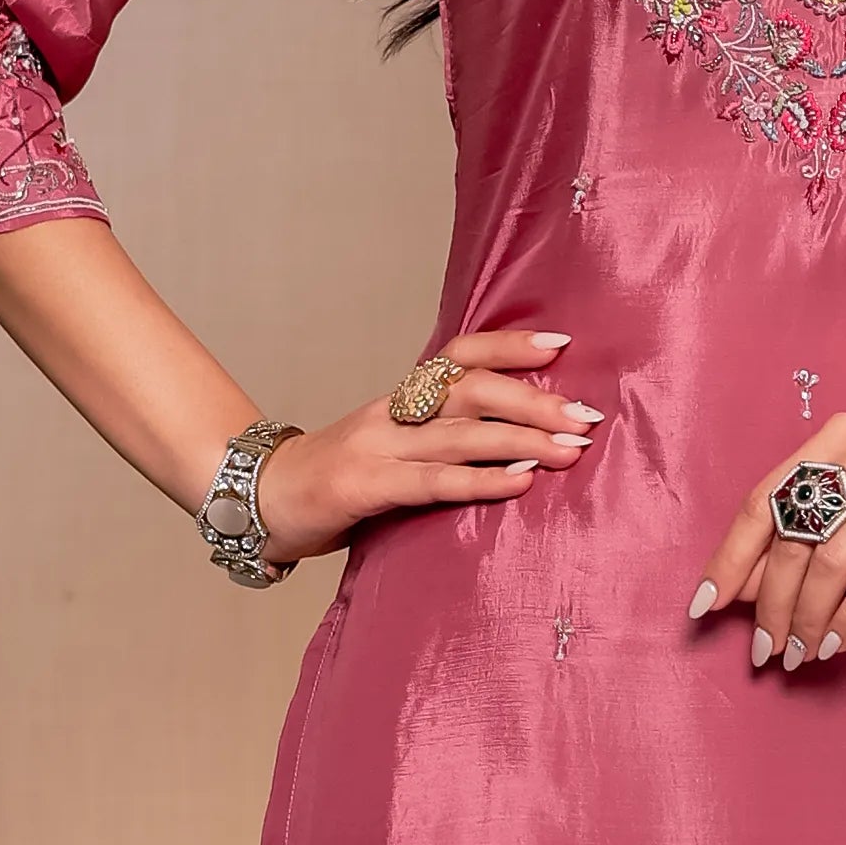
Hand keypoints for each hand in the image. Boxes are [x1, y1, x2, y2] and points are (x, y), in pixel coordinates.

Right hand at [253, 327, 599, 561]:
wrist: (259, 497)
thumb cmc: (335, 478)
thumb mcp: (387, 445)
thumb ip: (436, 439)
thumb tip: (511, 442)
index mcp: (400, 398)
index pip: (460, 356)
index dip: (510, 346)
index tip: (562, 346)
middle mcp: (392, 413)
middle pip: (472, 390)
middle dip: (534, 401)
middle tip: (586, 418)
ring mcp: (377, 447)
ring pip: (461, 435)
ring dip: (523, 440)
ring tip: (571, 450)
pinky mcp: (365, 487)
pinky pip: (434, 481)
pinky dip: (482, 481)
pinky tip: (520, 483)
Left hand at [690, 399, 845, 669]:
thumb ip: (828, 517)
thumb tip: (762, 583)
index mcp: (839, 438)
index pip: (764, 500)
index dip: (730, 556)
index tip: (706, 604)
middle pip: (793, 538)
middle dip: (767, 604)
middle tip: (760, 650)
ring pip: (829, 563)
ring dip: (804, 619)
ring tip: (794, 655)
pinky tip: (836, 645)